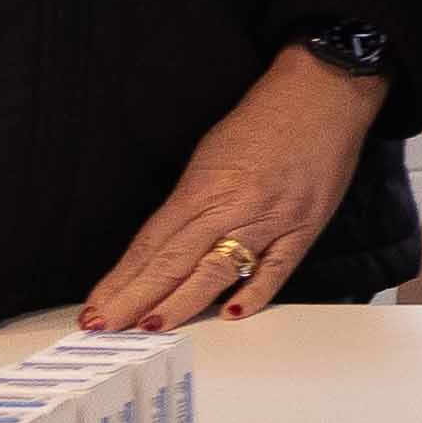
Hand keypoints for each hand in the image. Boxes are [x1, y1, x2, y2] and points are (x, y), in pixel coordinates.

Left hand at [83, 47, 381, 331]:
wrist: (323, 94)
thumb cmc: (265, 120)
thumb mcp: (211, 154)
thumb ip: (191, 202)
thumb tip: (167, 244)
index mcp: (203, 187)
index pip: (152, 243)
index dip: (122, 278)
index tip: (98, 305)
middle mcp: (232, 206)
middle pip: (175, 261)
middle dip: (137, 299)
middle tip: (105, 326)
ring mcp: (270, 219)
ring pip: (218, 270)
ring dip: (182, 303)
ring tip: (153, 328)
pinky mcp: (304, 227)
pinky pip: (277, 268)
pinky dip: (255, 292)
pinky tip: (231, 313)